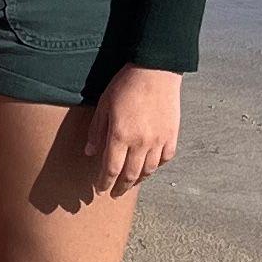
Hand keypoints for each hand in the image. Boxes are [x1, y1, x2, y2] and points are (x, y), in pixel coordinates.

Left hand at [80, 66, 183, 191]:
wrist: (156, 69)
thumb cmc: (126, 84)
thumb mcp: (104, 105)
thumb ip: (97, 131)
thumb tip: (89, 153)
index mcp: (120, 136)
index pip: (110, 169)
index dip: (104, 182)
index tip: (100, 189)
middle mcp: (140, 143)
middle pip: (130, 175)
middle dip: (120, 187)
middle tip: (114, 193)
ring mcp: (159, 140)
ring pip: (148, 170)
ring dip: (138, 180)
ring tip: (131, 182)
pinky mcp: (172, 135)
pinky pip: (165, 158)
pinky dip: (156, 166)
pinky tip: (150, 166)